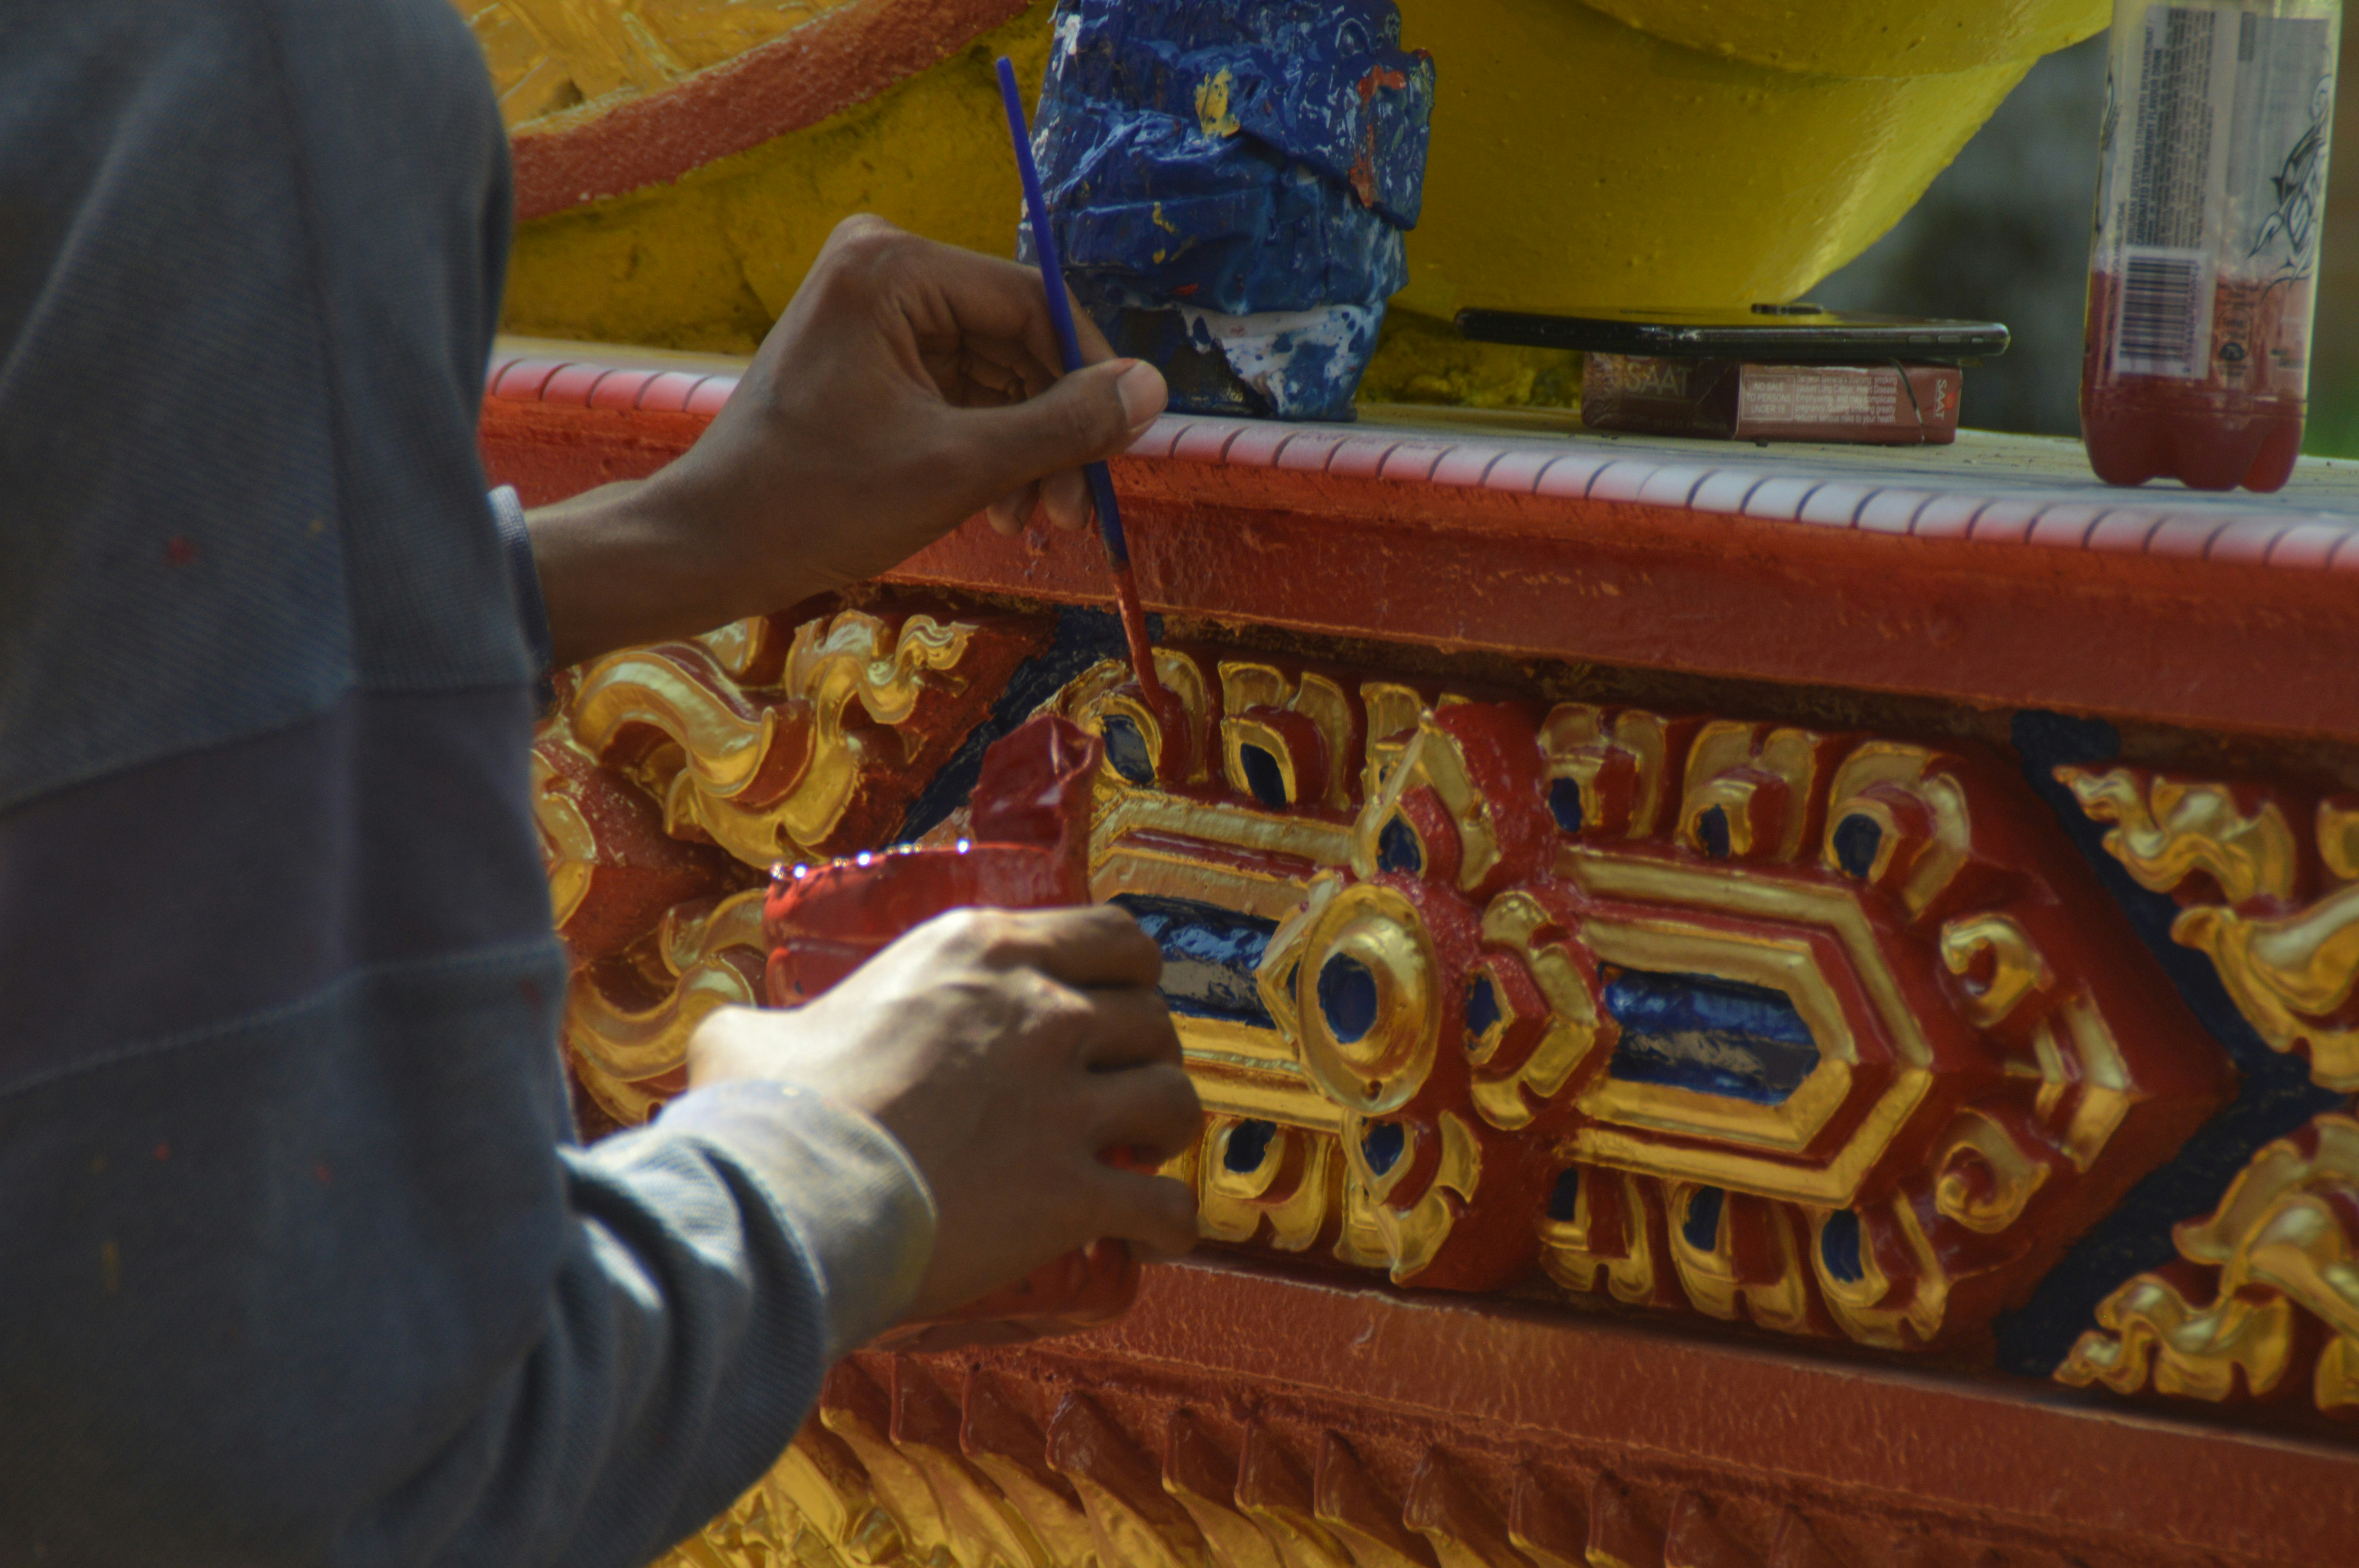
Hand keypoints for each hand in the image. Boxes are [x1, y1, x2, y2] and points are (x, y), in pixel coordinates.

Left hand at [528, 215, 1169, 667]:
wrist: (711, 545)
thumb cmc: (819, 502)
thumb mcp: (960, 469)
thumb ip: (1062, 426)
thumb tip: (1153, 390)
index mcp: (894, 267)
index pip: (1034, 304)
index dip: (1091, 378)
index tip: (1123, 447)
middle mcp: (881, 268)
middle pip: (1014, 340)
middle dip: (1052, 427)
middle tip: (1075, 509)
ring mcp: (870, 311)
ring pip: (990, 373)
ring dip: (1023, 447)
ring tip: (1034, 520)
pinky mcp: (866, 355)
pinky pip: (954, 390)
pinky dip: (984, 446)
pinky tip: (999, 506)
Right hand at [685, 904, 1201, 1319]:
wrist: (789, 1197)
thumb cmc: (768, 1114)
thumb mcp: (754, 1038)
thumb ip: (767, 1026)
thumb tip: (744, 1040)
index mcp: (980, 952)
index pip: (1111, 934)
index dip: (1127, 974)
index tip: (1114, 1005)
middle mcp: (1039, 1013)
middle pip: (1151, 1019)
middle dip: (1147, 1055)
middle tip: (1118, 1091)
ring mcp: (1063, 1103)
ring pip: (1176, 1100)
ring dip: (1168, 1131)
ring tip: (1142, 1157)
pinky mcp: (1073, 1191)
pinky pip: (1168, 1205)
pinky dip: (1173, 1225)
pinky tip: (1156, 1238)